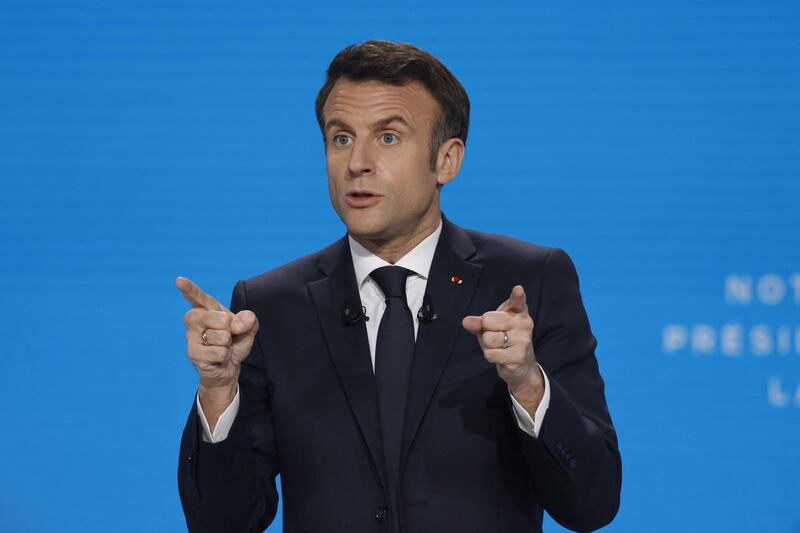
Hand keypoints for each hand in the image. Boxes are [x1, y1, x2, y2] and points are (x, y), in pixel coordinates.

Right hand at [176, 277, 258, 396]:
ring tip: (222, 347)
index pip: (198, 297)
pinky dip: (225, 355)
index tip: (179, 280)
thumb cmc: (234, 343)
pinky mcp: (192, 353)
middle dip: (230, 327)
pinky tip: (218, 357)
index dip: (189, 289)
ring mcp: (191, 336)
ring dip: (227, 344)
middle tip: (228, 335)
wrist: (229, 367)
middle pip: (217, 317)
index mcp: (207, 308)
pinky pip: (218, 351)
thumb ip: (248, 320)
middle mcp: (194, 319)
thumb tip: (237, 323)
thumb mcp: (248, 328)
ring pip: (219, 336)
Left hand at [462, 285, 543, 414]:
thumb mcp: (490, 327)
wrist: (521, 365)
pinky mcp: (518, 356)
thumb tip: (466, 321)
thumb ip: (478, 322)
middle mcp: (524, 324)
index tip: (518, 290)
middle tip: (497, 336)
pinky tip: (501, 356)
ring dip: (487, 345)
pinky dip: (490, 356)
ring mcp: (523, 340)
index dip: (517, 295)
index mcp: (518, 312)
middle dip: (485, 330)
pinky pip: (491, 354)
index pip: (518, 301)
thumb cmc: (504, 340)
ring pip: (488, 338)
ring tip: (499, 347)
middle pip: (488, 321)